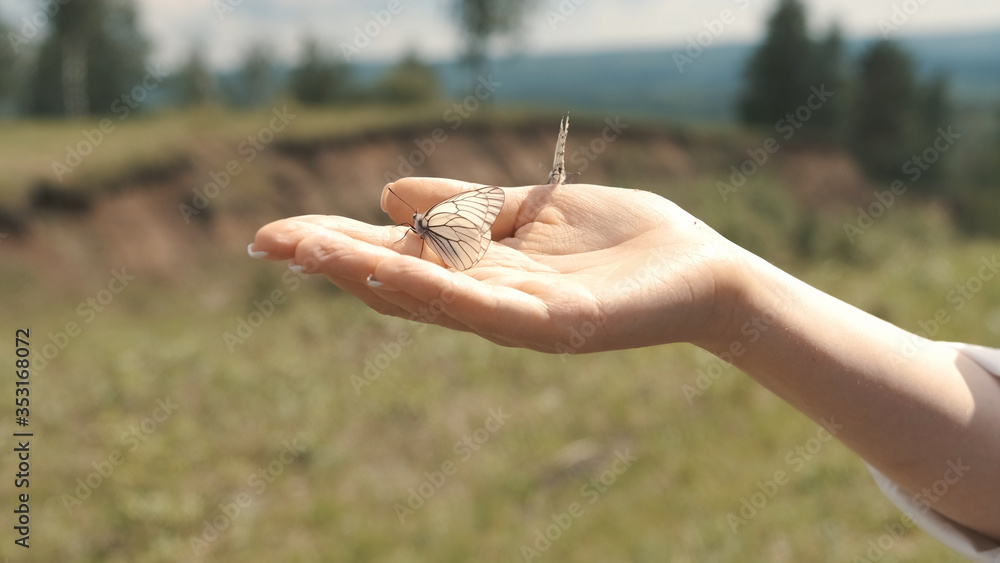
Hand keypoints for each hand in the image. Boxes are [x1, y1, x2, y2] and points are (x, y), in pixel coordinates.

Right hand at [251, 177, 747, 352]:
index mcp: (482, 272)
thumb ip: (465, 207)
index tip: (280, 232)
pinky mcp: (555, 327)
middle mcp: (488, 301)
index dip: (340, 245)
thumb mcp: (528, 210)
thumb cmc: (619, 240)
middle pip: (400, 283)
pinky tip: (392, 269)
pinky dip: (437, 289)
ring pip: (431, 298)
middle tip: (269, 241)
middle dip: (335, 261)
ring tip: (309, 251)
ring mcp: (518, 319)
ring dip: (368, 274)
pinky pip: (486, 307)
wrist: (700, 270)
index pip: (398, 258)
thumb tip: (386, 195)